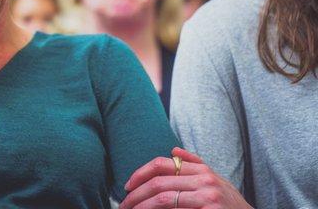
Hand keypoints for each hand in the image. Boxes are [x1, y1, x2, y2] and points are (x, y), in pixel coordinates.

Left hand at [120, 147, 251, 208]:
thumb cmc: (231, 205)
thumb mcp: (218, 180)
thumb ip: (196, 165)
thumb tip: (173, 151)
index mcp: (202, 170)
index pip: (162, 164)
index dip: (140, 173)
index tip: (128, 186)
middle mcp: (204, 180)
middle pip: (158, 182)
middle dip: (136, 194)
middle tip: (124, 204)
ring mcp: (207, 197)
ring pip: (163, 199)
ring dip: (142, 207)